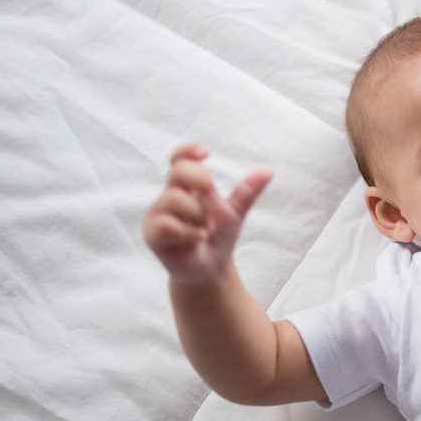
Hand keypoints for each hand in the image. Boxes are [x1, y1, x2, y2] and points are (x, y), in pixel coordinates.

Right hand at [142, 143, 272, 284]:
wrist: (209, 270)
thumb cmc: (218, 237)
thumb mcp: (236, 213)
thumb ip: (247, 192)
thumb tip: (268, 170)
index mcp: (187, 187)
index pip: (179, 159)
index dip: (187, 151)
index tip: (206, 153)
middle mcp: (169, 196)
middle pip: (178, 171)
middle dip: (200, 179)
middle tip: (213, 195)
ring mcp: (158, 214)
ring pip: (174, 199)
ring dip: (199, 215)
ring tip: (207, 230)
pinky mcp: (152, 234)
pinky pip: (167, 225)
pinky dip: (189, 232)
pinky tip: (199, 239)